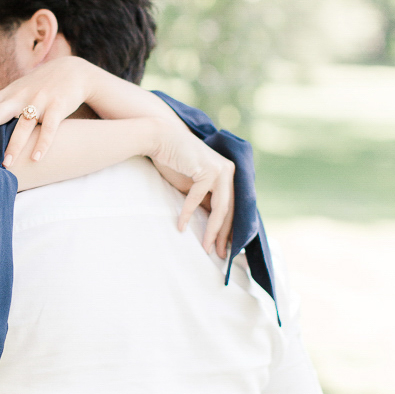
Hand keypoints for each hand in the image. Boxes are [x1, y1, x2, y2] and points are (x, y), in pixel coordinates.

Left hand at [0, 57, 96, 165]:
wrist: (73, 71)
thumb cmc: (38, 87)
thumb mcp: (15, 93)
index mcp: (4, 97)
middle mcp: (18, 98)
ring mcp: (38, 101)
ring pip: (22, 125)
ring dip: (14, 146)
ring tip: (6, 165)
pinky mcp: (58, 107)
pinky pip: (49, 128)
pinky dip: (43, 144)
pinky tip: (37, 159)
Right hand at [150, 120, 234, 257]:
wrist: (161, 139)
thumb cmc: (175, 162)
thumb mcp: (194, 186)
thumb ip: (206, 201)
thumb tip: (213, 224)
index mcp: (229, 175)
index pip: (233, 207)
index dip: (229, 229)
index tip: (225, 248)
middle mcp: (230, 172)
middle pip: (230, 211)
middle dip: (224, 235)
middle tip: (219, 255)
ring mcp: (221, 170)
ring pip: (221, 208)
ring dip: (211, 231)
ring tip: (205, 248)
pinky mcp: (207, 170)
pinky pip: (199, 199)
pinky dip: (187, 214)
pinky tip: (180, 226)